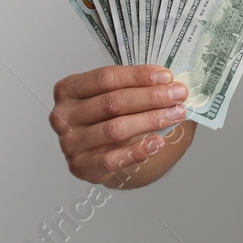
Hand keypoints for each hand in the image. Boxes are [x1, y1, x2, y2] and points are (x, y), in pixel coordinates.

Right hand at [49, 64, 190, 183]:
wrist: (101, 151)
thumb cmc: (110, 116)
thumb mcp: (116, 95)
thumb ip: (137, 86)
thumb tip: (171, 81)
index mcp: (69, 89)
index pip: (106, 78)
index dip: (138, 76)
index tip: (167, 76)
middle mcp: (63, 115)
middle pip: (113, 102)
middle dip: (151, 97)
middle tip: (178, 94)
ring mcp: (69, 143)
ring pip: (115, 129)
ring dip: (151, 120)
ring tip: (176, 114)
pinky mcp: (80, 166)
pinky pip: (112, 160)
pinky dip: (138, 151)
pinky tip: (158, 142)